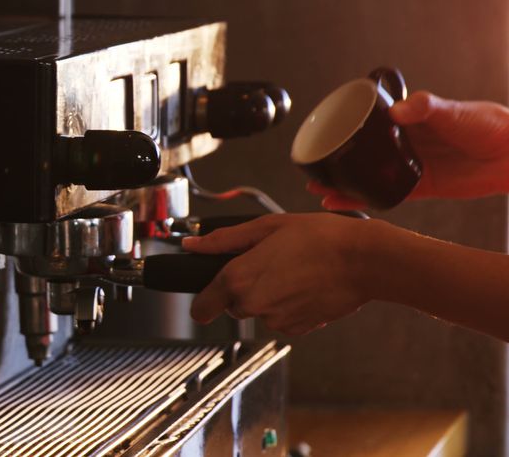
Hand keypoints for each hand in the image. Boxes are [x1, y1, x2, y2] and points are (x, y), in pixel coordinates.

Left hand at [182, 213, 389, 334]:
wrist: (364, 261)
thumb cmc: (319, 238)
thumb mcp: (265, 227)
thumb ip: (223, 240)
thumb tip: (192, 244)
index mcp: (238, 279)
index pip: (201, 308)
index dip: (204, 299)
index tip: (210, 292)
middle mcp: (253, 305)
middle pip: (232, 306)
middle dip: (242, 289)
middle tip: (269, 264)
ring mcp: (276, 320)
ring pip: (259, 311)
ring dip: (268, 296)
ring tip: (292, 270)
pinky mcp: (298, 329)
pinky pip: (282, 318)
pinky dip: (288, 305)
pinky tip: (305, 285)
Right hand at [308, 91, 508, 208]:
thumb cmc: (491, 124)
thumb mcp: (454, 110)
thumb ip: (425, 108)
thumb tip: (398, 110)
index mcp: (411, 120)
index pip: (370, 124)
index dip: (346, 129)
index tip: (323, 133)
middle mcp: (408, 143)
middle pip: (364, 152)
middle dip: (338, 160)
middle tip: (313, 166)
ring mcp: (413, 166)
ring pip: (371, 176)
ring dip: (346, 184)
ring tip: (321, 189)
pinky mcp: (423, 187)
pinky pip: (388, 195)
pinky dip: (367, 200)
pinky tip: (347, 203)